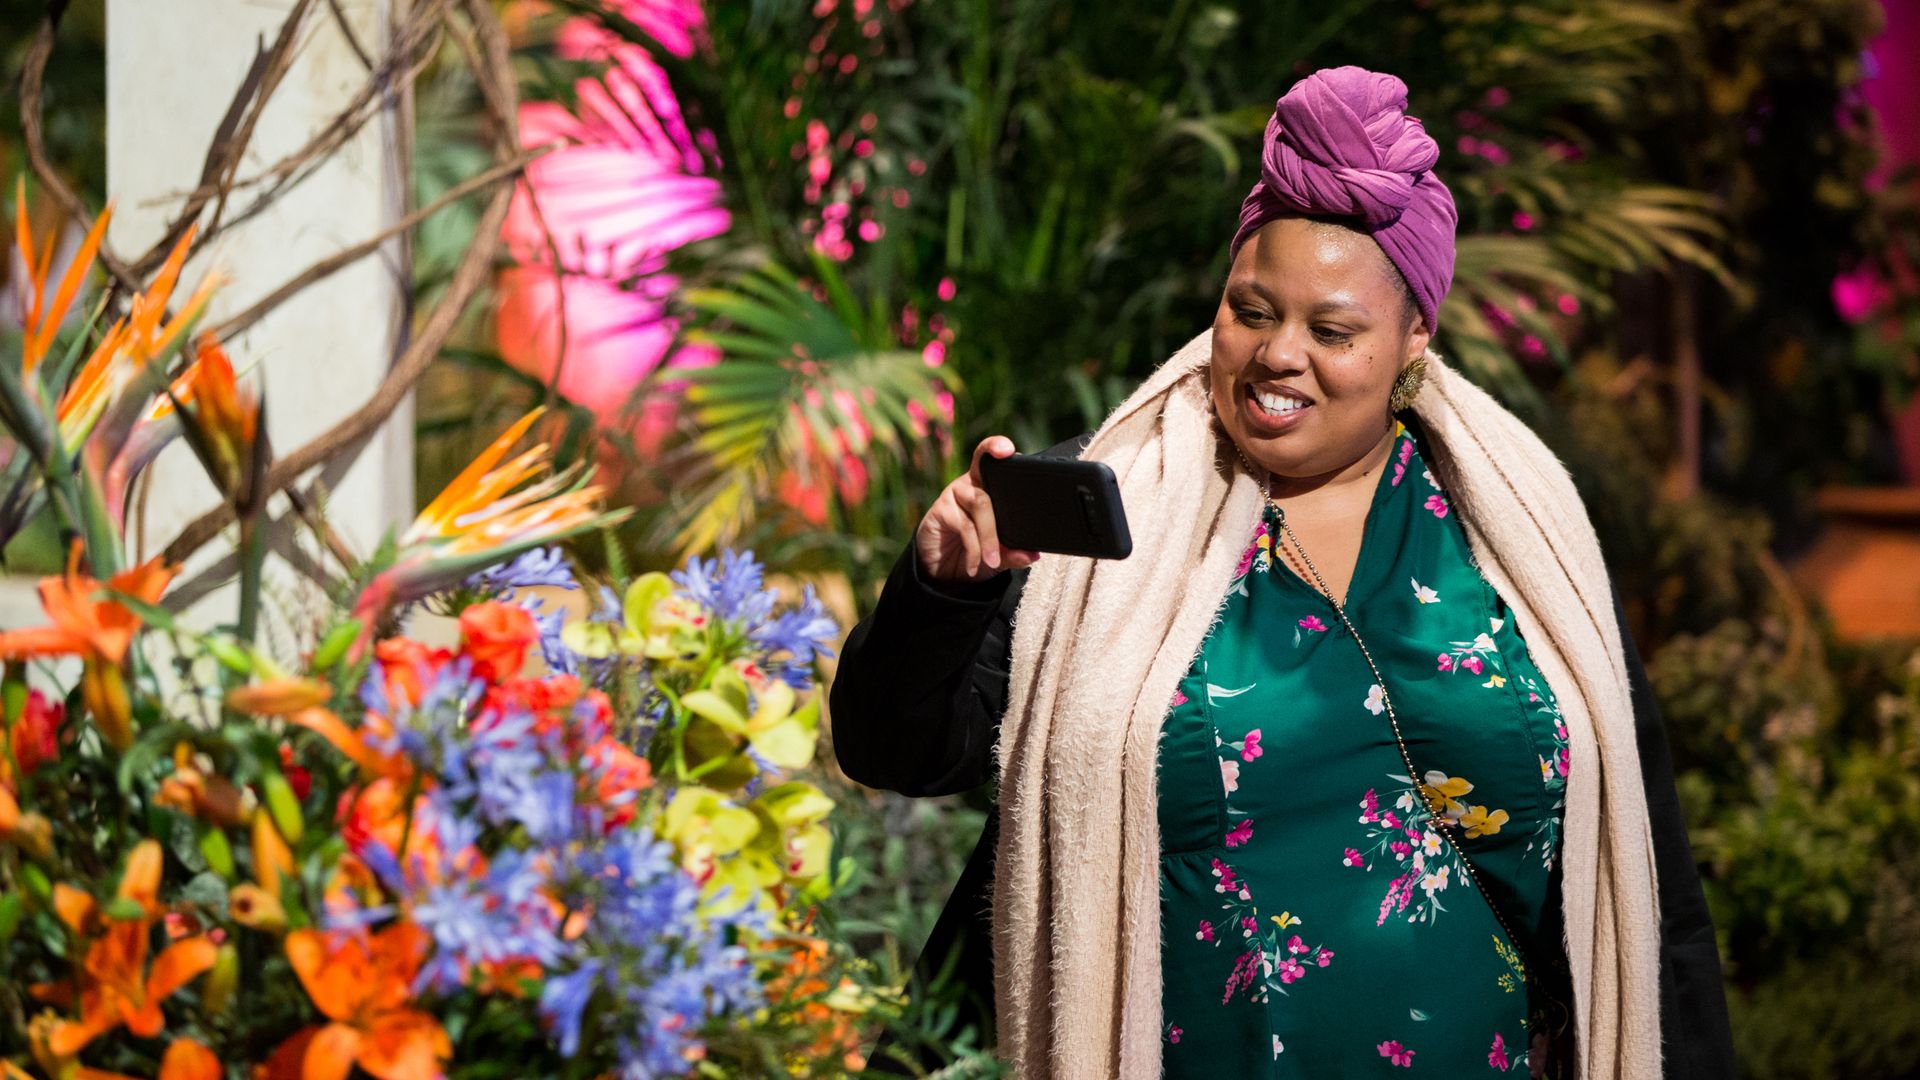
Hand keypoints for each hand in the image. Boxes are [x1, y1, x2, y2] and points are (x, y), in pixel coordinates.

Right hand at [915, 436, 1043, 584]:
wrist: (941, 570)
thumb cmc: (974, 553)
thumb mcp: (999, 556)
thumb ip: (1014, 553)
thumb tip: (1033, 555)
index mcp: (988, 485)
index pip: (991, 458)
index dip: (996, 446)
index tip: (1008, 450)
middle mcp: (971, 483)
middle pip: (988, 478)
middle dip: (1002, 500)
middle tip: (1010, 513)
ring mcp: (954, 494)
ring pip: (981, 504)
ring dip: (990, 537)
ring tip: (994, 561)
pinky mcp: (940, 510)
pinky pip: (964, 526)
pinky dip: (973, 549)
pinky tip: (974, 565)